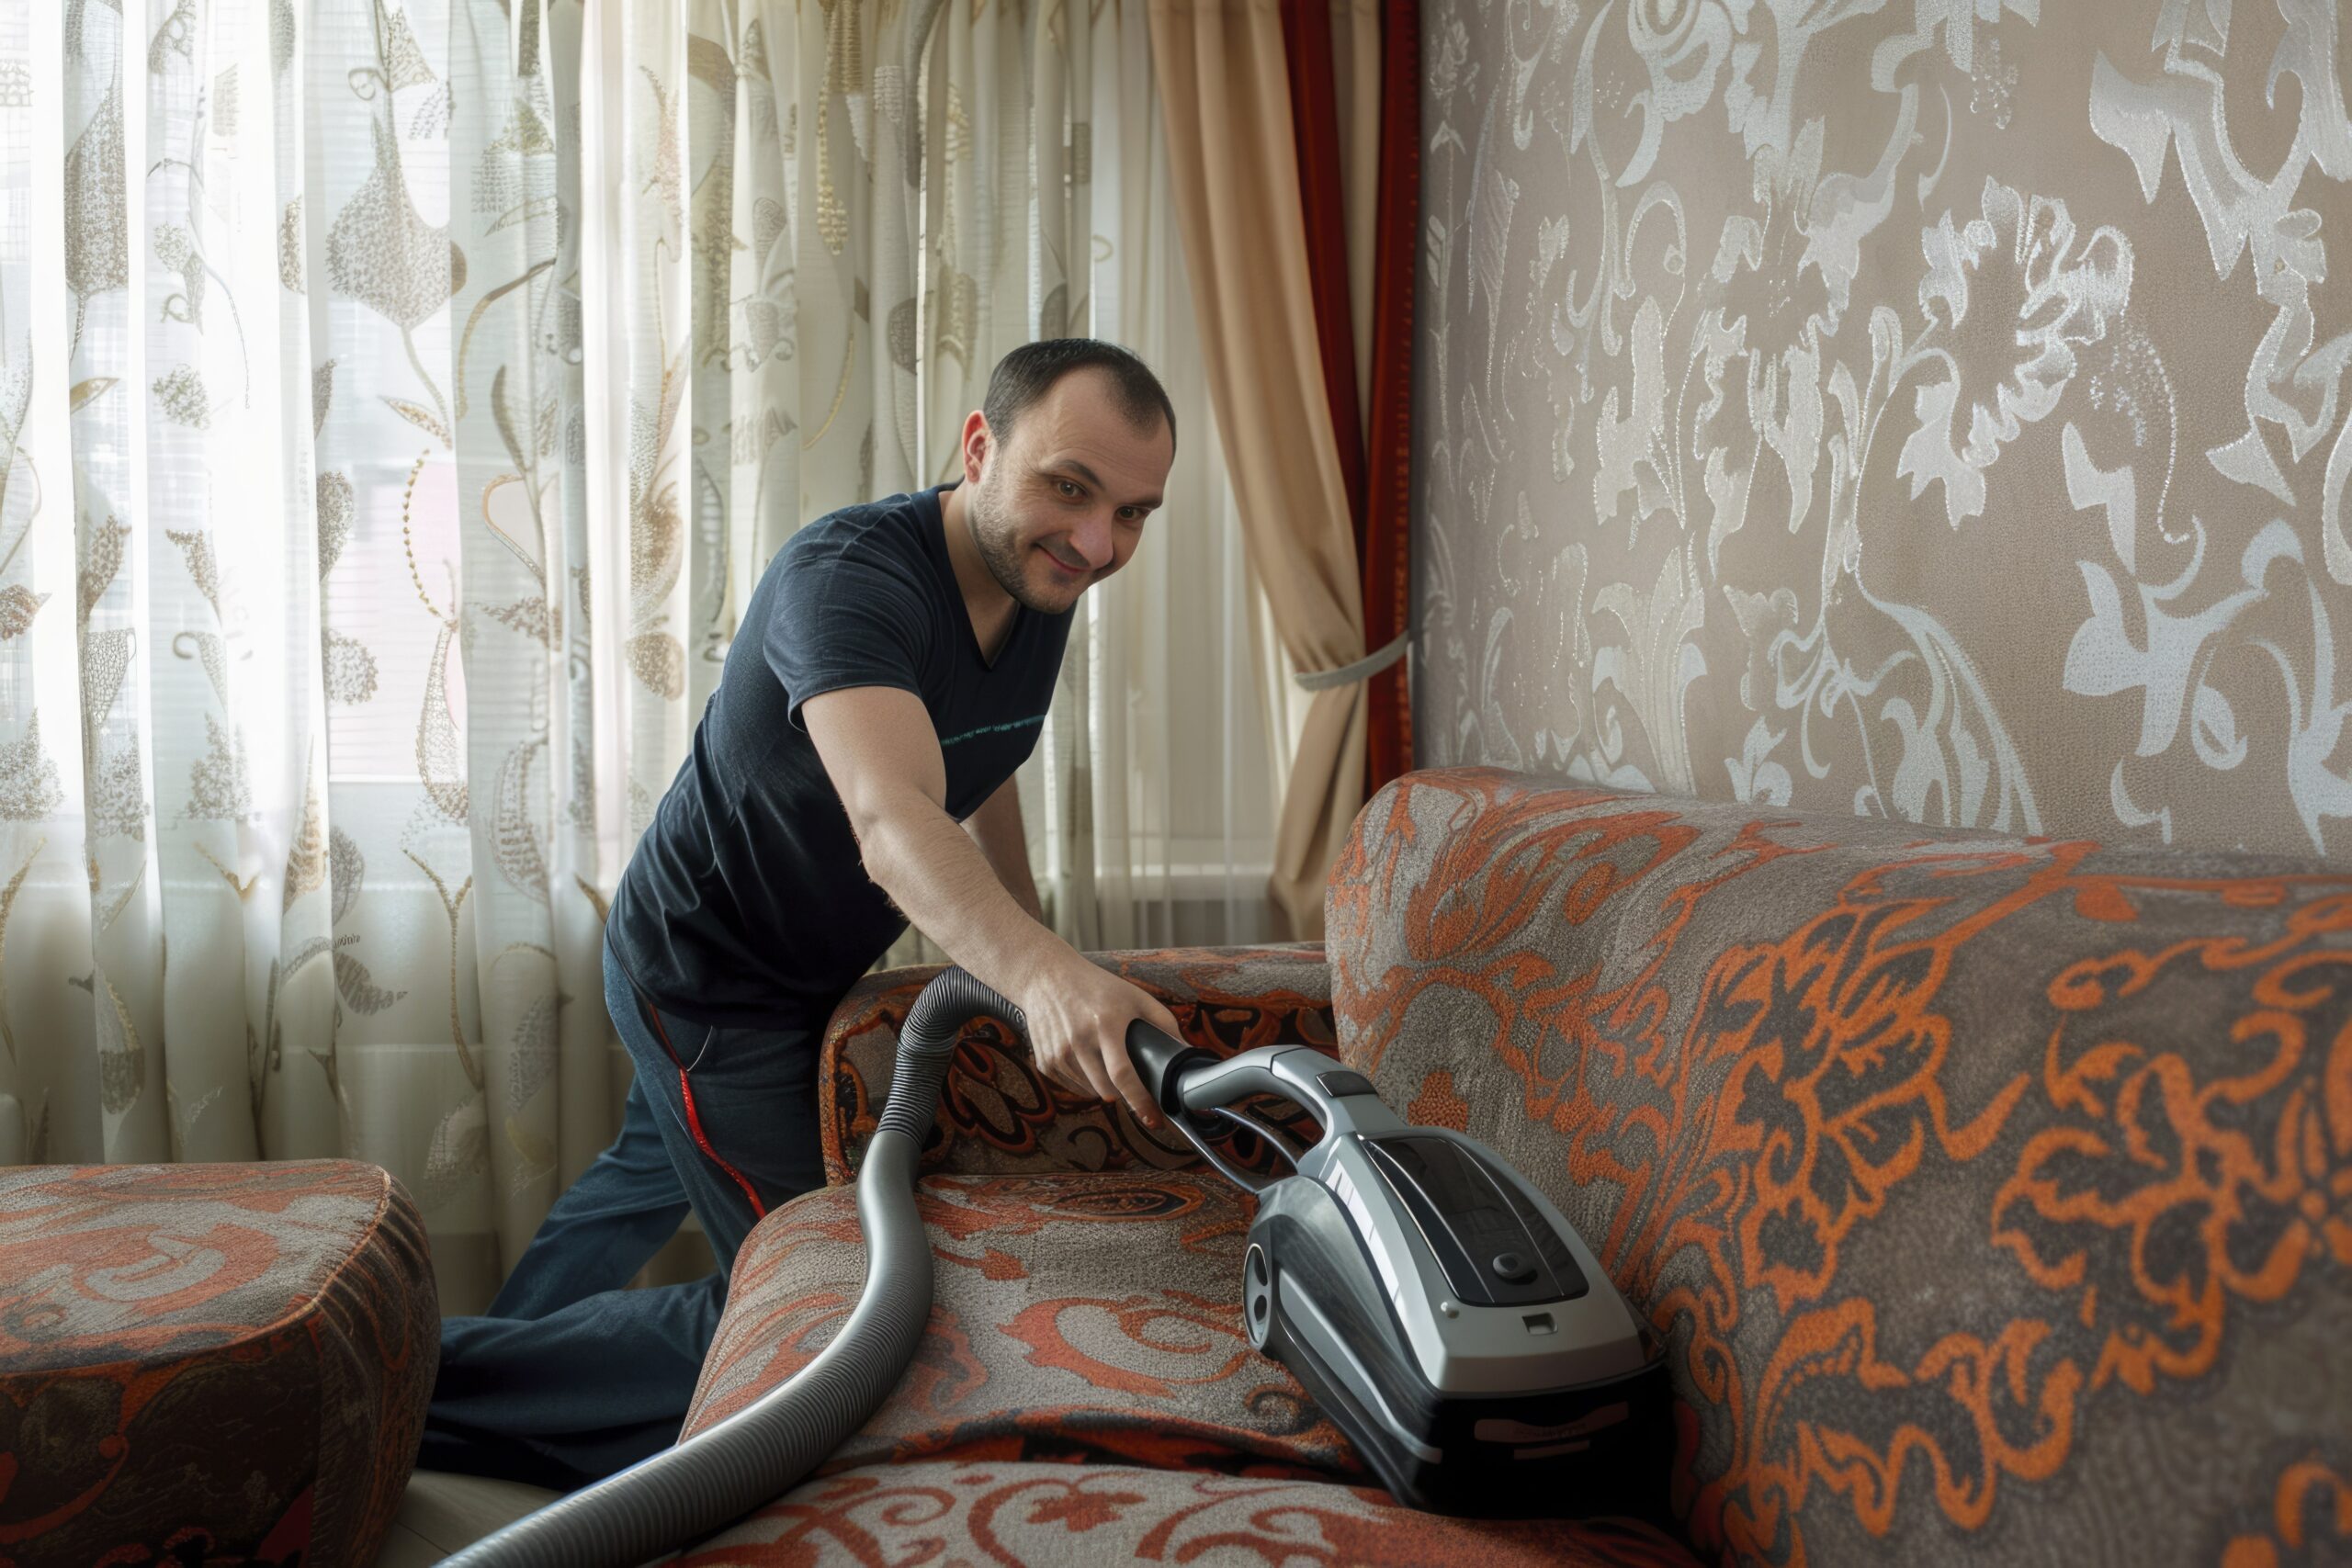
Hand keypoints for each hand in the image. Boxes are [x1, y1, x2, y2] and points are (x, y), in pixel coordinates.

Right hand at [1015, 955, 1180, 1128]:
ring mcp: (1058, 1053)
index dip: (1140, 1101)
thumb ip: (1164, 1023)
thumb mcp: (1135, 997)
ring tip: (1107, 1062)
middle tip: (1135, 1087)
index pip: (1123, 1074)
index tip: (1153, 1120)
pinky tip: (1088, 1061)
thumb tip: (1185, 1052)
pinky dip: (1085, 1083)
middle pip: (1106, 1090)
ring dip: (1104, 1088)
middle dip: (1125, 1095)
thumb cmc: (1097, 987)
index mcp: (1106, 1024)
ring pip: (1090, 1092)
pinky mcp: (1045, 1062)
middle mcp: (1079, 1040)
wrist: (1046, 977)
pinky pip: (1072, 1087)